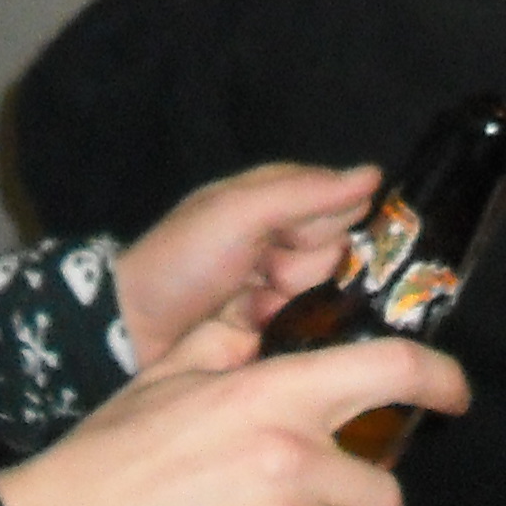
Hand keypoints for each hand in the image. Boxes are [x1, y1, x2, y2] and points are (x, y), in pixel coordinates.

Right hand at [0, 315, 466, 505]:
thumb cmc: (105, 461)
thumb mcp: (165, 379)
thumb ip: (224, 346)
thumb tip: (263, 331)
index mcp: (272, 394)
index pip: (391, 371)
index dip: (441, 379)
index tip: (456, 394)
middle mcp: (292, 460)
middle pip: (384, 492)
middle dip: (366, 504)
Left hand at [115, 162, 379, 359]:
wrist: (131, 331)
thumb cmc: (183, 260)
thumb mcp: (239, 213)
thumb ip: (306, 193)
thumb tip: (374, 174)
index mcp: (272, 198)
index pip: (336, 200)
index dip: (326, 220)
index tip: (298, 237)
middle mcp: (282, 237)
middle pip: (335, 248)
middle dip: (304, 265)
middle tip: (265, 274)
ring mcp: (278, 286)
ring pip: (325, 289)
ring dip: (290, 299)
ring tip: (251, 307)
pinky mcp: (275, 328)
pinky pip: (311, 326)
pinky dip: (289, 329)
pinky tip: (262, 331)